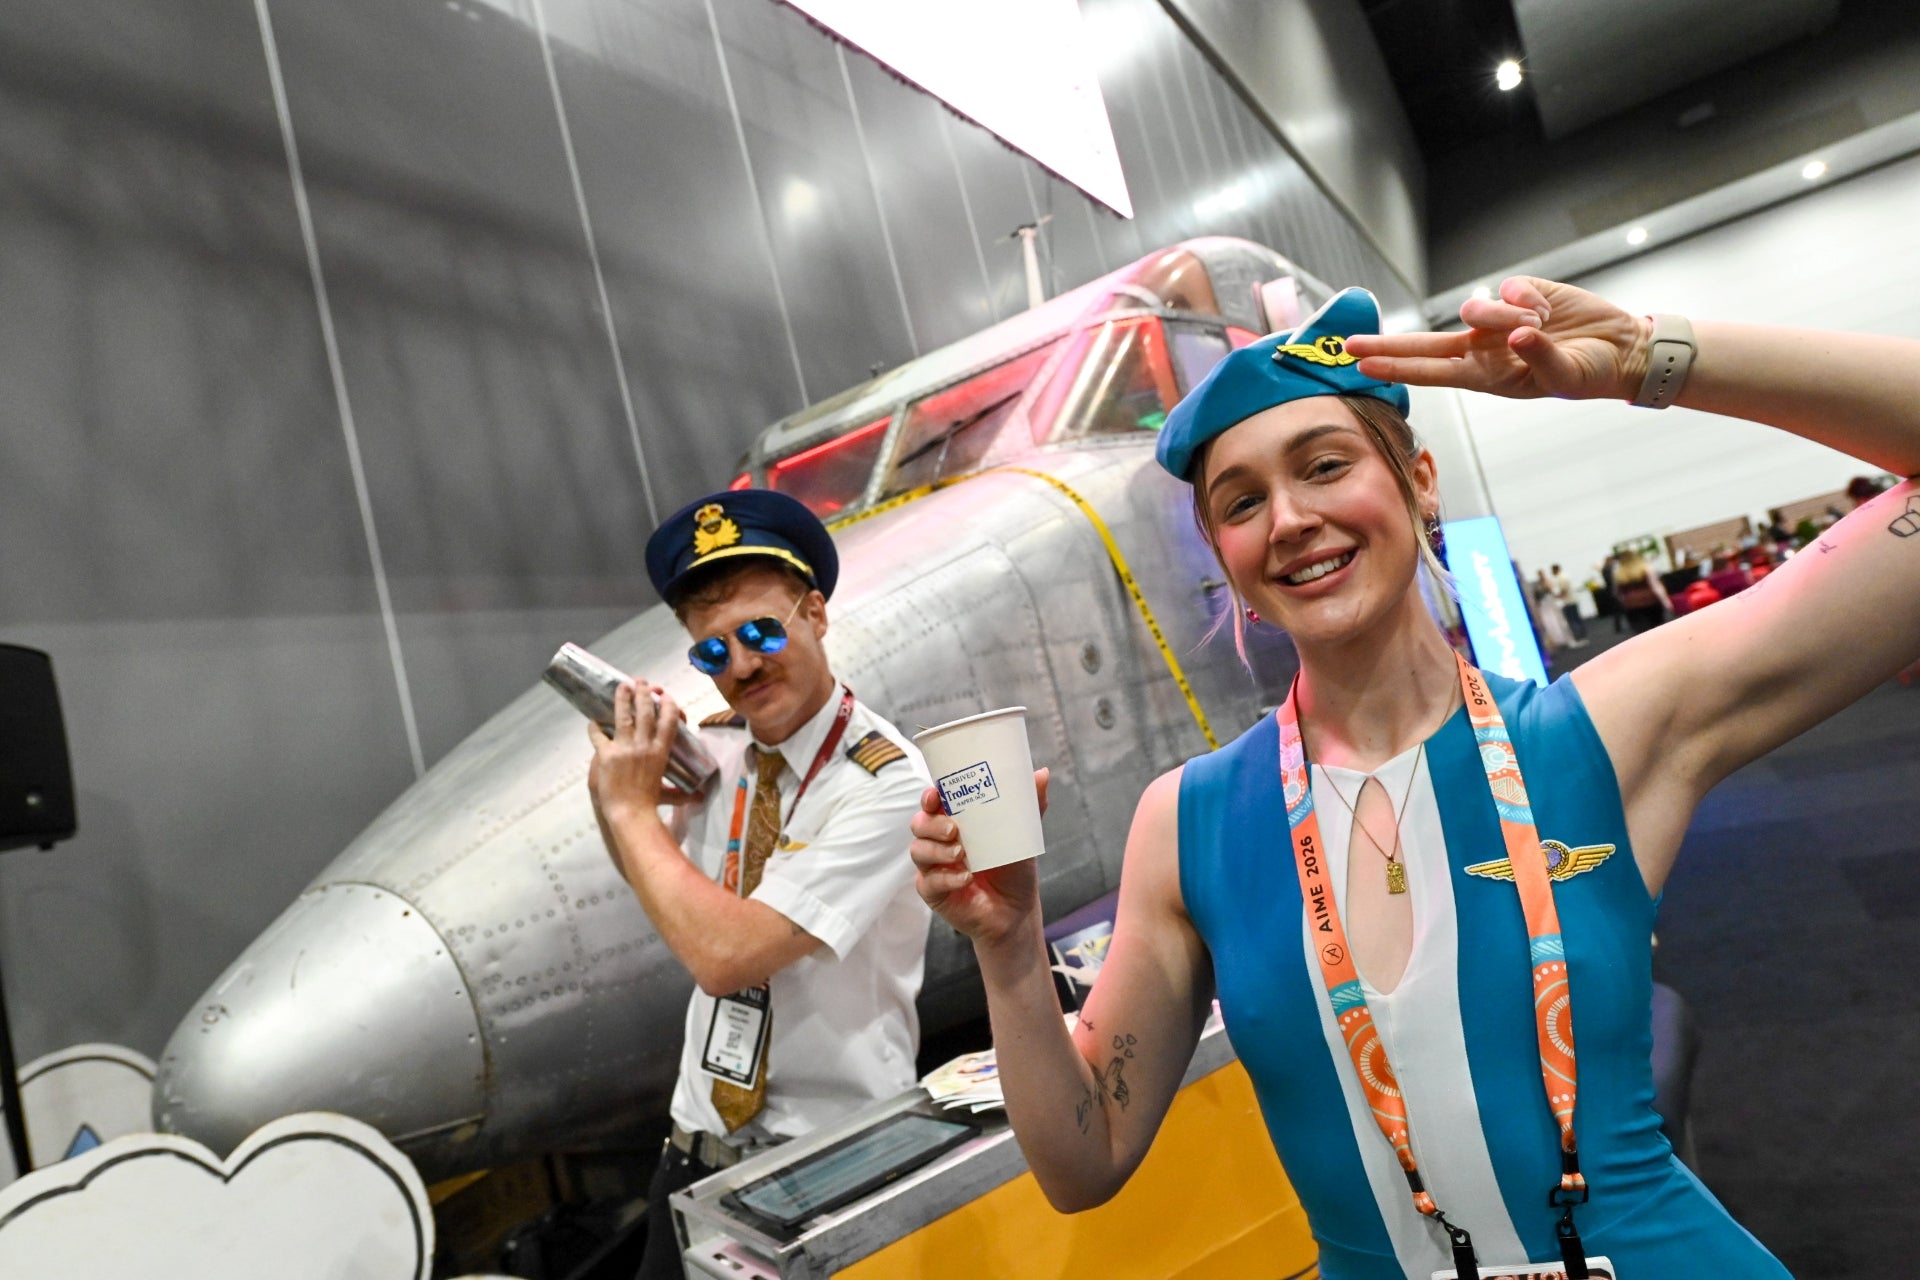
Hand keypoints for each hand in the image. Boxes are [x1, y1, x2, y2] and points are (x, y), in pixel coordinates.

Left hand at [586, 681, 702, 822]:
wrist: (630, 813)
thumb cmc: (650, 805)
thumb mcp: (669, 795)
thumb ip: (682, 794)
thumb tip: (700, 798)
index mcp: (661, 752)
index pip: (669, 721)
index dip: (668, 705)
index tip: (666, 697)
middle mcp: (644, 745)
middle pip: (645, 712)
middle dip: (644, 693)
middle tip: (642, 681)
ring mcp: (624, 748)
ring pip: (623, 716)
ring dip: (623, 698)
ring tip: (622, 686)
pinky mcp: (606, 755)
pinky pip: (599, 736)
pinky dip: (594, 728)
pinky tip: (593, 721)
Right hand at [909, 767, 1048, 946]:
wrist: (1016, 910)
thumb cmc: (1013, 868)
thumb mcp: (1022, 835)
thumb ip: (1029, 806)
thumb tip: (1042, 773)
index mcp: (955, 822)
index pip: (933, 803)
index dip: (929, 796)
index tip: (936, 795)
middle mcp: (938, 841)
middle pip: (919, 823)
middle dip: (932, 823)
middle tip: (954, 828)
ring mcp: (933, 866)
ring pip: (918, 850)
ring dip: (937, 849)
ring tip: (961, 853)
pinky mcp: (933, 891)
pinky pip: (928, 881)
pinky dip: (947, 878)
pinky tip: (965, 878)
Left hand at [1344, 276, 1649, 401]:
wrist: (1620, 347)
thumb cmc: (1587, 372)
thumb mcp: (1561, 375)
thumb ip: (1537, 358)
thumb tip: (1515, 337)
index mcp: (1485, 375)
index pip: (1431, 372)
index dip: (1396, 369)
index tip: (1363, 369)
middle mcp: (1482, 348)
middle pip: (1424, 344)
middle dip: (1386, 345)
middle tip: (1349, 346)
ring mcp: (1497, 320)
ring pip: (1476, 309)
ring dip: (1504, 317)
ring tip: (1538, 327)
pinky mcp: (1518, 293)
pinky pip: (1510, 290)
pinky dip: (1530, 300)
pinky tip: (1549, 311)